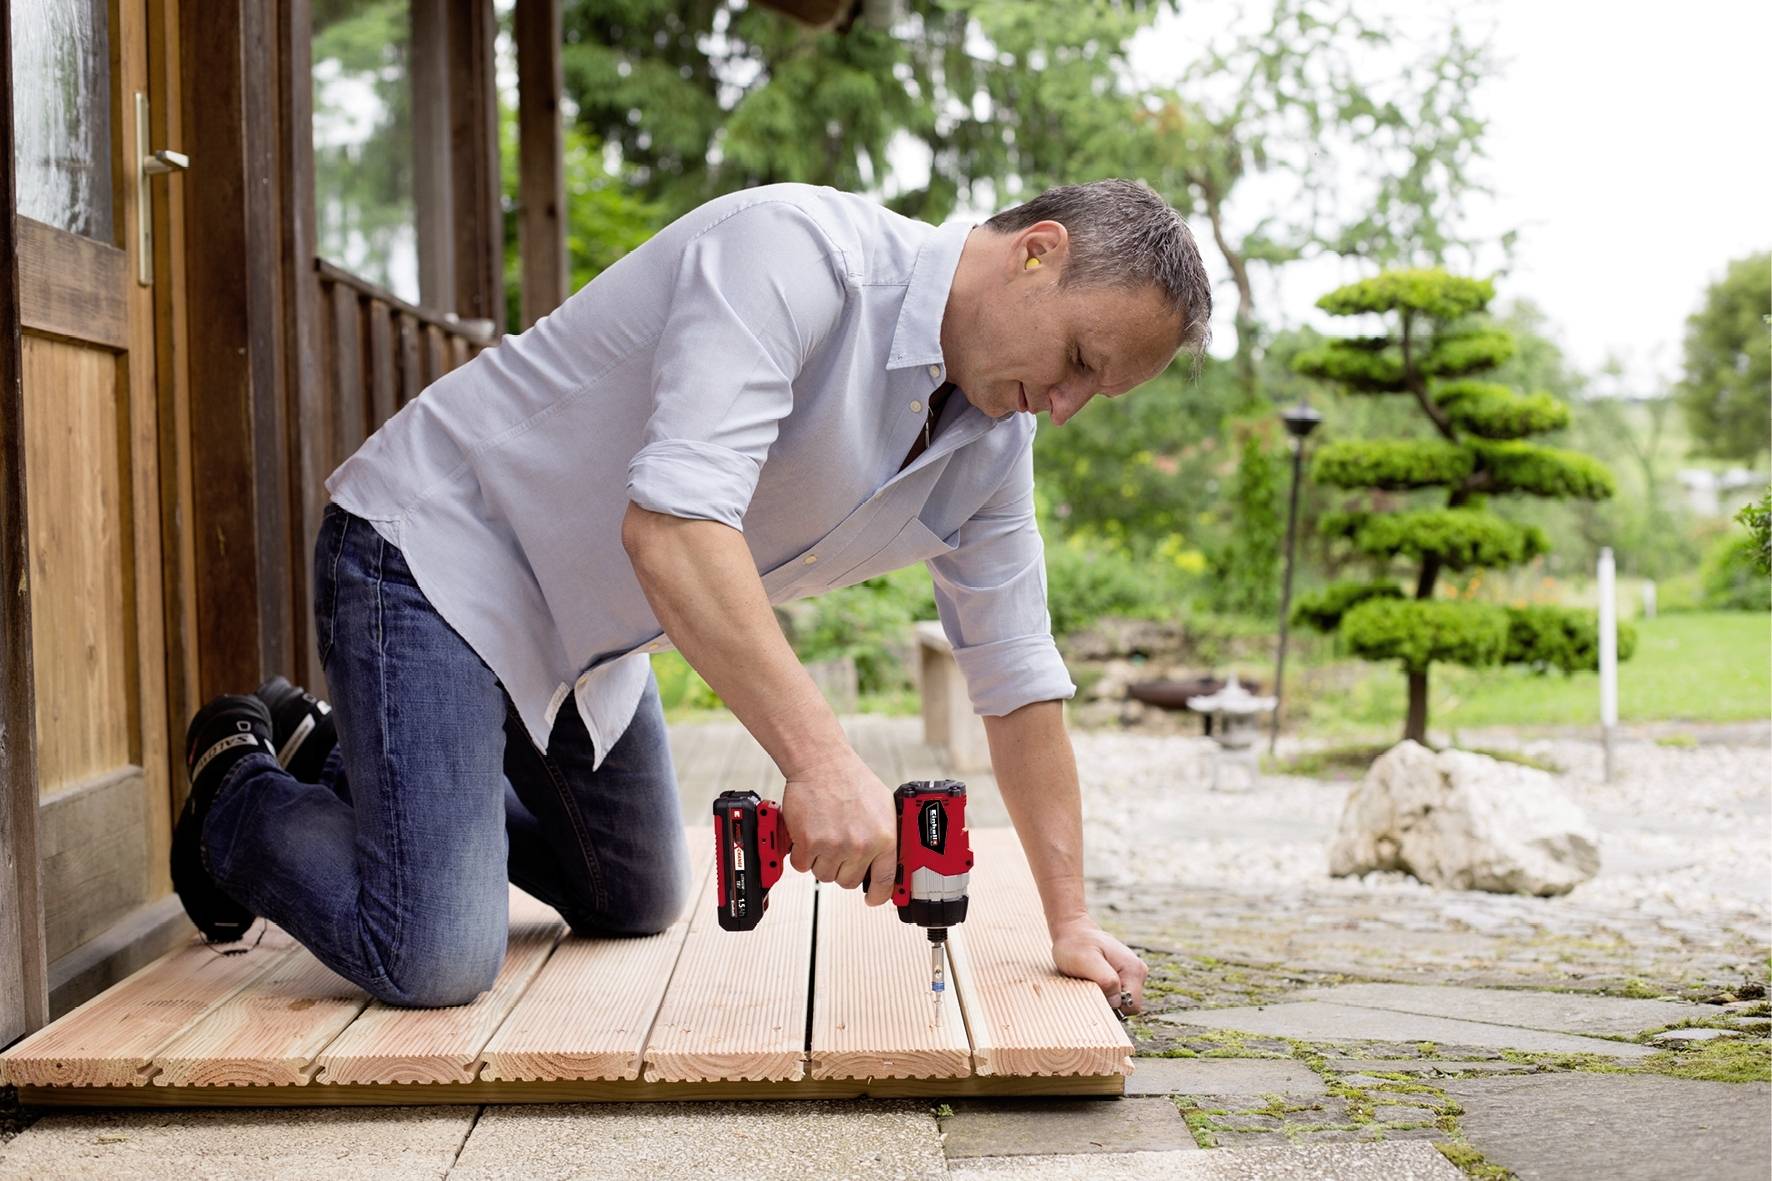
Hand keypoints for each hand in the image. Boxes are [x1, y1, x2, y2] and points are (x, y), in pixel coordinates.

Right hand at [778, 746, 896, 906]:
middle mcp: (860, 846)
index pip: (885, 881)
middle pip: (848, 882)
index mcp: (884, 839)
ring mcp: (833, 846)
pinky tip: (808, 834)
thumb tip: (888, 861)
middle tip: (838, 847)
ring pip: (824, 875)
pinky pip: (802, 865)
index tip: (872, 898)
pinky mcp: (808, 843)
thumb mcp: (884, 807)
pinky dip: (801, 854)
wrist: (822, 763)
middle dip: (842, 868)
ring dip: (820, 861)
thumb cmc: (852, 780)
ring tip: (824, 835)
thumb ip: (886, 837)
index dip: (878, 895)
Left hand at [1051, 918, 1147, 1014]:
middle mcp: (1138, 972)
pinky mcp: (1123, 975)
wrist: (1073, 931)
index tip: (1095, 992)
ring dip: (1105, 996)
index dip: (1113, 1007)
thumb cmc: (1076, 945)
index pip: (1133, 1006)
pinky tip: (1093, 979)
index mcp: (1134, 970)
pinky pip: (1117, 994)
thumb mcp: (1086, 961)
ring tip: (1091, 979)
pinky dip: (1104, 991)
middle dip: (1109, 1002)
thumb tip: (1117, 1001)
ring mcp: (1132, 973)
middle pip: (1129, 1005)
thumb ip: (1105, 980)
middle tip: (1090, 984)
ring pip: (1122, 1001)